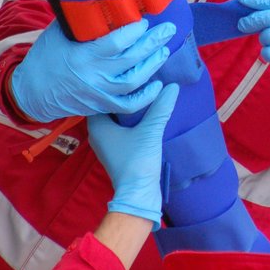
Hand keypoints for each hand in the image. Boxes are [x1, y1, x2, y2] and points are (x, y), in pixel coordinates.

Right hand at [10, 18, 175, 121]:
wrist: (32, 93)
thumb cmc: (45, 58)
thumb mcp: (57, 34)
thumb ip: (79, 20)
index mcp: (82, 56)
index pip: (116, 43)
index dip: (134, 32)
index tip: (145, 21)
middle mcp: (94, 76)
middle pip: (131, 59)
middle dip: (152, 43)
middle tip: (168, 30)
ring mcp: (99, 93)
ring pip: (134, 81)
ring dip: (152, 65)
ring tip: (164, 51)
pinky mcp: (102, 105)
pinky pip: (128, 104)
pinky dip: (145, 96)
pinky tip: (158, 85)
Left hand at [88, 83, 178, 227]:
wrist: (138, 194)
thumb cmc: (137, 161)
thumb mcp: (150, 131)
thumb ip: (160, 108)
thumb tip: (172, 85)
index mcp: (97, 127)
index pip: (99, 98)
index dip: (111, 86)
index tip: (124, 76)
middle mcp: (97, 134)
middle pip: (106, 108)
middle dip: (120, 96)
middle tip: (135, 81)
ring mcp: (107, 144)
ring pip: (113, 120)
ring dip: (125, 110)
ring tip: (142, 94)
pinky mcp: (117, 151)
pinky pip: (120, 130)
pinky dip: (129, 122)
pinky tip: (143, 115)